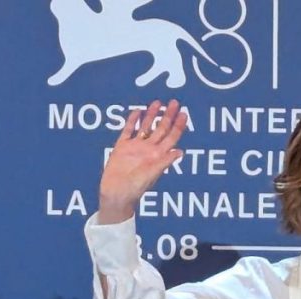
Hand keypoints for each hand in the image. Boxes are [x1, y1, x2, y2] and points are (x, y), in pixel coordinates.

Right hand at [98, 99, 186, 223]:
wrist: (116, 194)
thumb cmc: (136, 188)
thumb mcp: (152, 174)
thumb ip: (165, 161)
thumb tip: (180, 151)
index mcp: (158, 156)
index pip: (172, 137)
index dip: (178, 126)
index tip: (184, 114)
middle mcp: (149, 150)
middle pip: (161, 129)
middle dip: (168, 116)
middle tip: (175, 102)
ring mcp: (135, 147)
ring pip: (146, 127)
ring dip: (152, 115)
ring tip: (158, 102)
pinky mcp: (122, 147)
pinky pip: (128, 131)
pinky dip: (132, 121)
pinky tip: (137, 111)